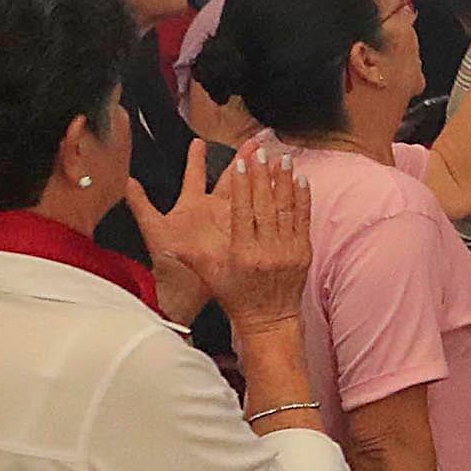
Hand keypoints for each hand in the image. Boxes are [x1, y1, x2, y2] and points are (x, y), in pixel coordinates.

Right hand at [133, 147, 315, 330]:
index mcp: (241, 254)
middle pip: (264, 205)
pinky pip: (303, 219)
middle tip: (260, 151)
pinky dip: (303, 197)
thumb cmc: (235, 297)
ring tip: (282, 158)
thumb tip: (168, 242)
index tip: (239, 163)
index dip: (241, 186)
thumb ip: (193, 256)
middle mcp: (266, 250)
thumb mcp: (211, 276)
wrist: (269, 318)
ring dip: (284, 181)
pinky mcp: (303, 251)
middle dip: (262, 176)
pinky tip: (301, 179)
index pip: (241, 212)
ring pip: (286, 209)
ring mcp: (288, 250)